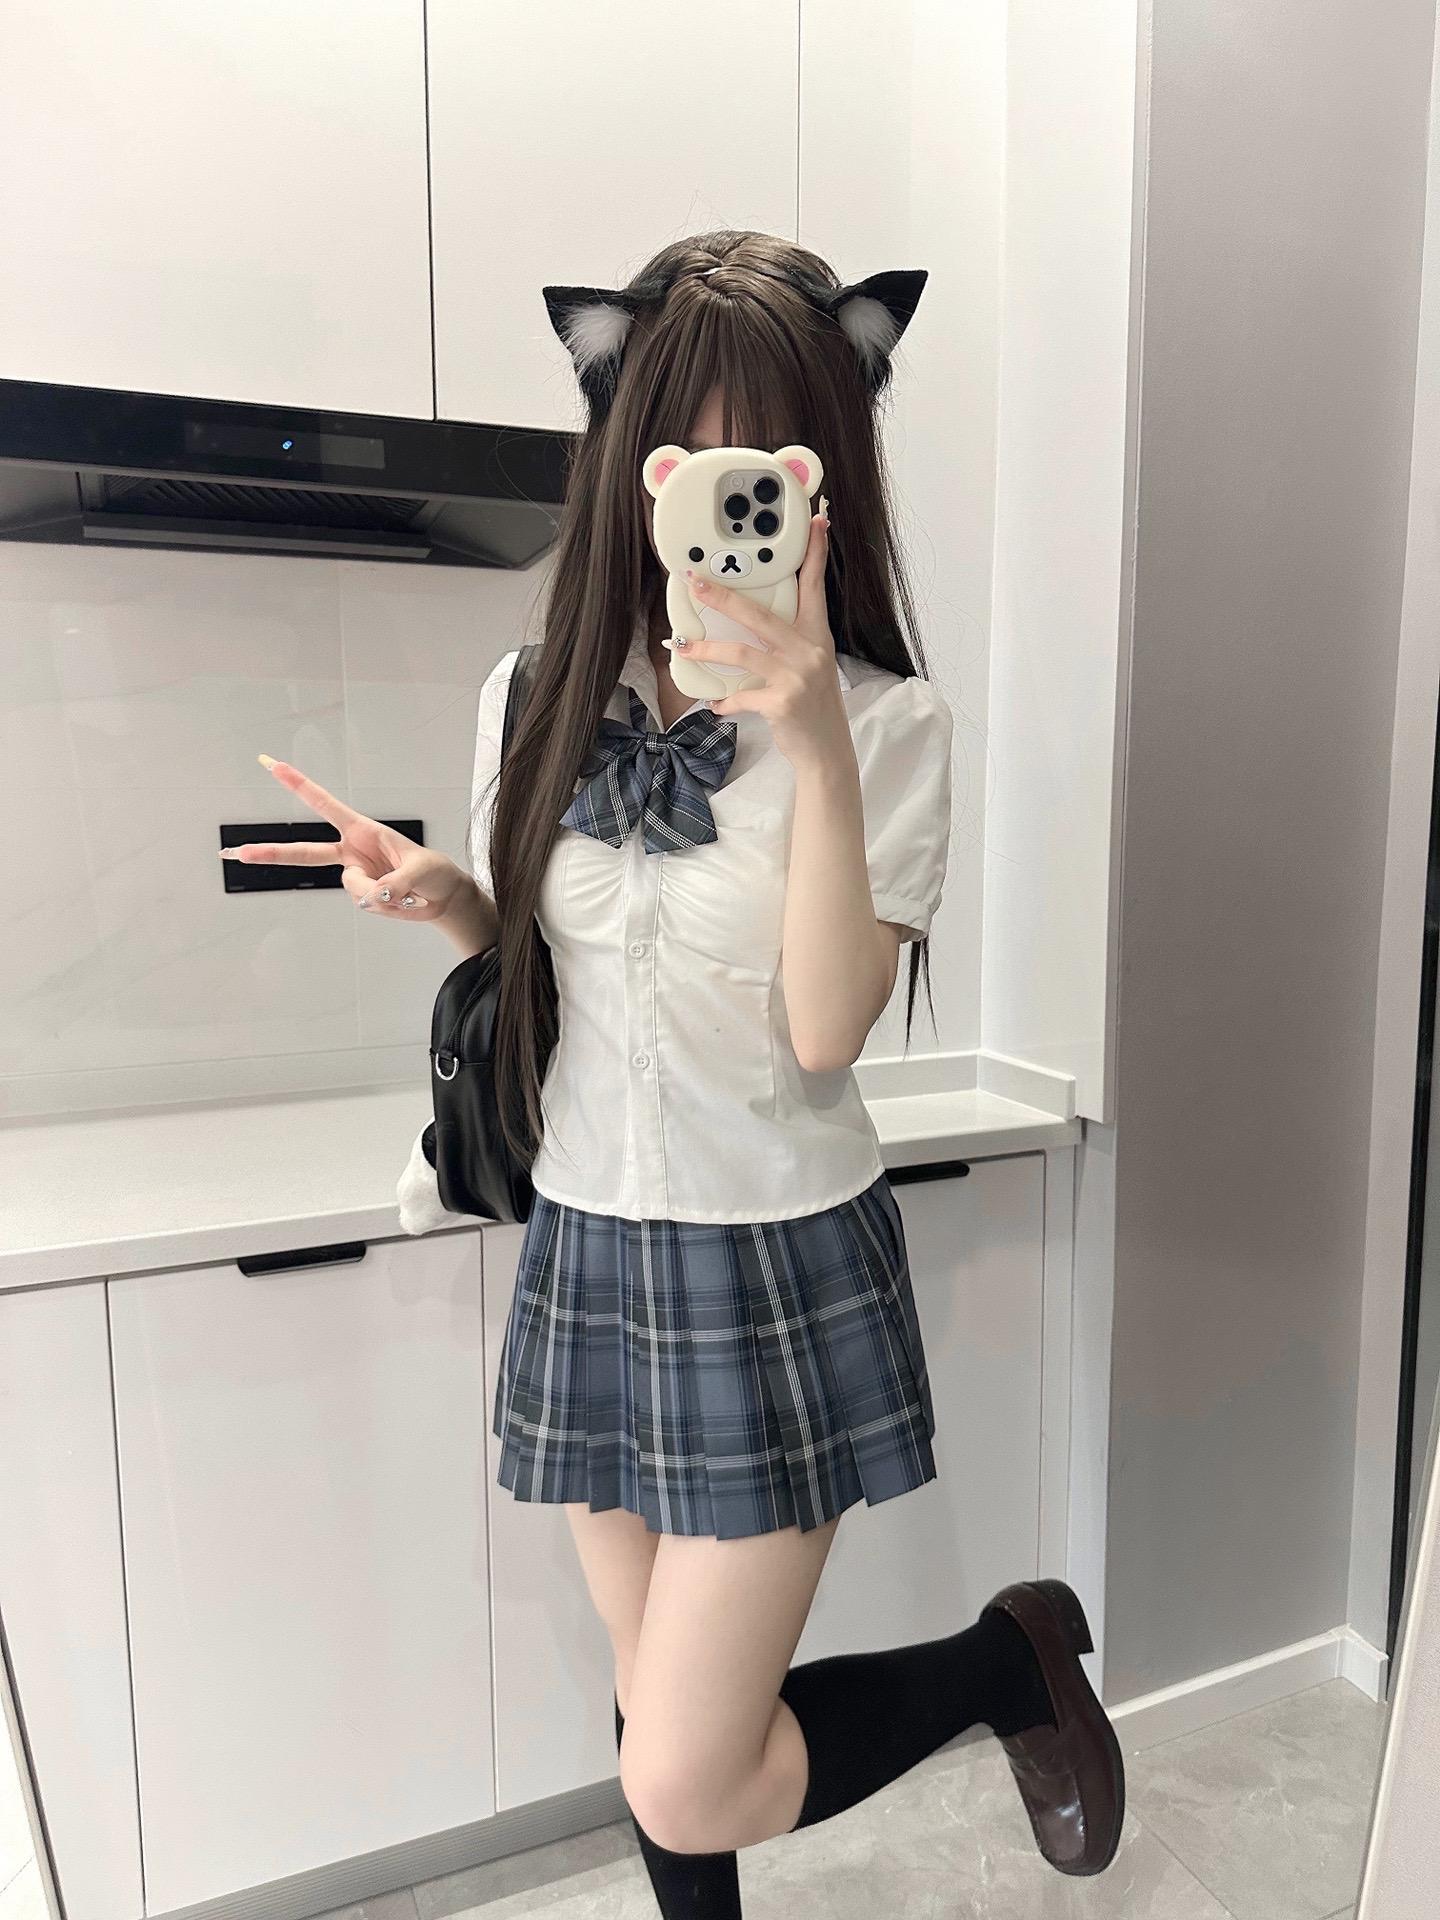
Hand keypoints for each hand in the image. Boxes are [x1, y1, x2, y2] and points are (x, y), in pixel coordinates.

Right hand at [220, 756, 470, 922]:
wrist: (443, 897)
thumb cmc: (434, 872)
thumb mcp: (421, 870)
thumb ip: (394, 882)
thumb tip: (370, 897)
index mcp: (362, 830)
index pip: (325, 804)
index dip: (298, 784)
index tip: (270, 764)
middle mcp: (352, 852)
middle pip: (304, 853)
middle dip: (270, 853)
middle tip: (234, 853)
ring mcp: (355, 875)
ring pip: (354, 890)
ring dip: (382, 894)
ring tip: (407, 891)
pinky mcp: (362, 896)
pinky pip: (365, 904)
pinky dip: (386, 907)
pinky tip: (403, 902)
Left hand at [677, 509, 852, 773]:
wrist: (826, 750)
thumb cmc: (812, 705)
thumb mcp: (810, 665)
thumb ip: (786, 642)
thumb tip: (746, 623)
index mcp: (816, 635)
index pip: (815, 587)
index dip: (815, 554)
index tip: (815, 521)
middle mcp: (809, 651)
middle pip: (759, 615)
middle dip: (722, 597)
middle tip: (694, 583)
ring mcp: (796, 676)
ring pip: (742, 653)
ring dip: (707, 650)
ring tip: (684, 647)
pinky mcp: (782, 703)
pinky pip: (741, 697)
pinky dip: (723, 701)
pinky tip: (714, 705)